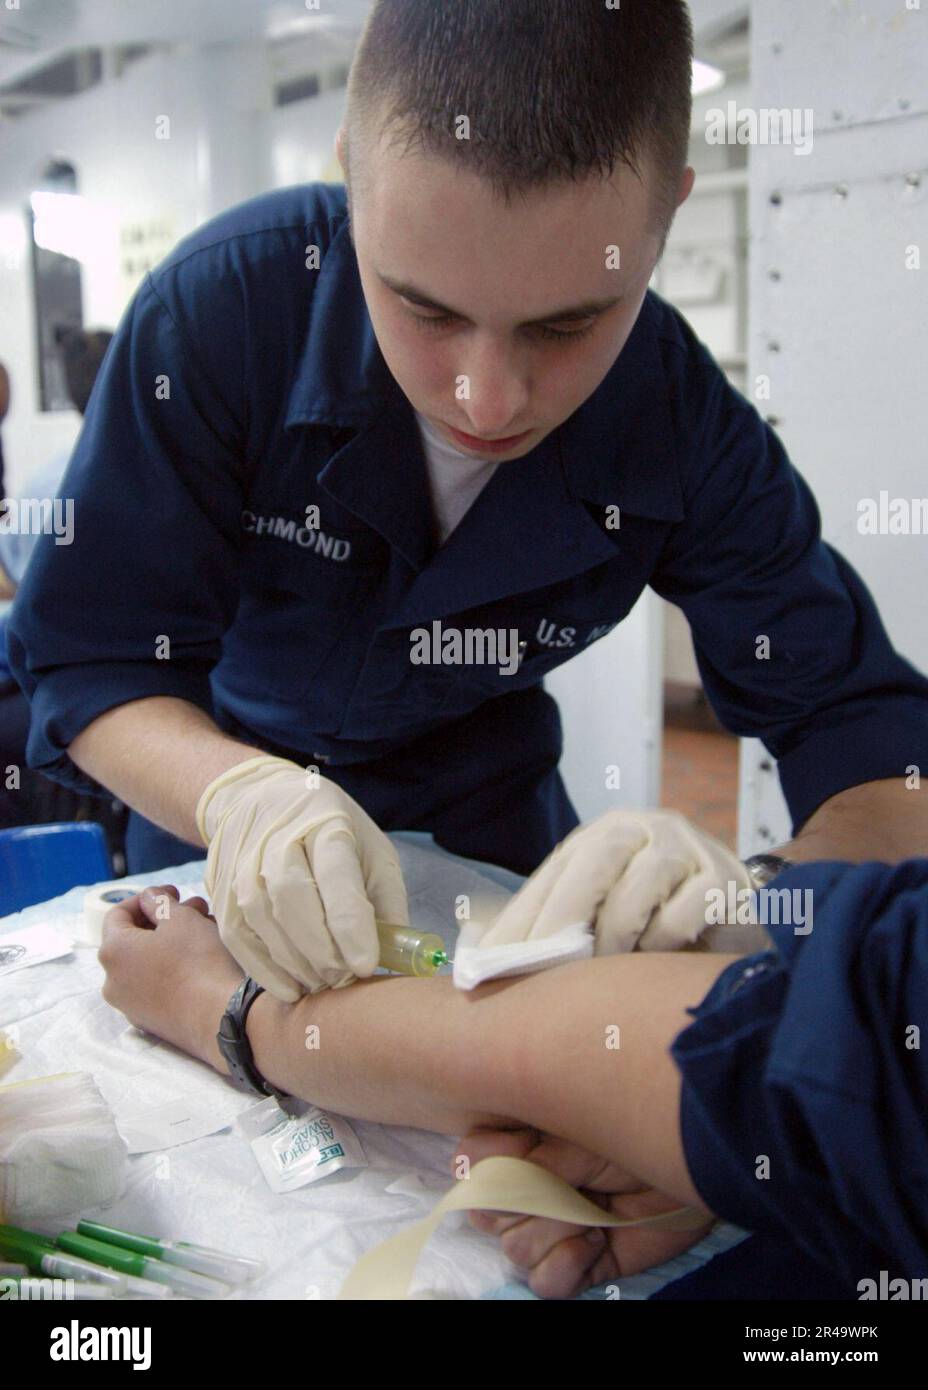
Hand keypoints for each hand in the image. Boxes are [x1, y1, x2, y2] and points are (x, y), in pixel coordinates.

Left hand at [98, 884, 242, 1066]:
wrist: (220, 1018)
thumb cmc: (197, 960)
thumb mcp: (180, 919)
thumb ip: (159, 902)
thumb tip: (149, 899)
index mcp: (112, 952)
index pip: (117, 914)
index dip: (145, 898)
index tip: (172, 893)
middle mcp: (112, 981)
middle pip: (134, 938)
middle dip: (164, 919)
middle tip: (195, 909)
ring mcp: (130, 1005)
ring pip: (146, 962)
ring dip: (170, 941)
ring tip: (204, 931)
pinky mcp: (150, 1021)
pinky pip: (154, 985)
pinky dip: (170, 968)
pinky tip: (198, 961)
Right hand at [196, 755, 408, 1001]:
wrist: (255, 799)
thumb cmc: (328, 830)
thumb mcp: (370, 849)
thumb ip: (386, 899)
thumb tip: (396, 953)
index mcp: (326, 823)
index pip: (335, 874)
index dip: (350, 923)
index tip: (365, 965)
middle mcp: (278, 837)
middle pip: (292, 897)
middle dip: (321, 949)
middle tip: (343, 979)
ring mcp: (242, 861)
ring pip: (261, 918)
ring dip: (294, 963)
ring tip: (322, 984)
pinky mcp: (219, 886)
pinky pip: (237, 935)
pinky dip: (263, 969)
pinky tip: (290, 988)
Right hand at [455, 1126, 713, 1297]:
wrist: (694, 1161)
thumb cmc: (637, 1129)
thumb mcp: (582, 1128)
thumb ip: (535, 1154)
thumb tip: (490, 1181)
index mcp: (523, 1143)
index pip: (471, 1161)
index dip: (491, 1161)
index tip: (528, 1148)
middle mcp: (531, 1187)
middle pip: (488, 1212)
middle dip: (527, 1202)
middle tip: (572, 1183)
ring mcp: (554, 1227)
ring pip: (516, 1248)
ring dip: (556, 1230)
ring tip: (594, 1210)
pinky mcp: (579, 1263)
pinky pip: (544, 1283)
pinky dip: (566, 1267)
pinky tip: (594, 1242)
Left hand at [479, 808, 759, 953]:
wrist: (745, 914)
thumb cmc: (661, 921)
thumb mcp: (608, 910)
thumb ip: (558, 924)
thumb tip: (485, 957)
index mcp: (610, 832)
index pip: (558, 870)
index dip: (524, 916)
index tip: (494, 962)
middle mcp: (648, 827)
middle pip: (593, 863)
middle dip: (559, 920)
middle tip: (538, 967)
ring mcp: (689, 849)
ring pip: (633, 897)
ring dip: (612, 944)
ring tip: (606, 973)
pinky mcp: (724, 880)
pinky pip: (678, 920)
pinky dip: (659, 947)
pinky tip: (659, 963)